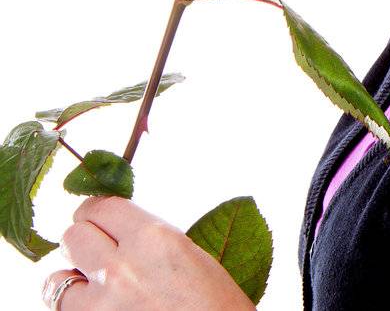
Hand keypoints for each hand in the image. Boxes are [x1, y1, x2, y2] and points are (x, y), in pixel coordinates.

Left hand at [39, 195, 255, 309]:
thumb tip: (112, 232)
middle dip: (83, 242)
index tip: (99, 220)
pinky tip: (96, 306)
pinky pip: (62, 309)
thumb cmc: (214, 304)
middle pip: (73, 236)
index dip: (96, 213)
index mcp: (155, 238)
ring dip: (72, 280)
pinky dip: (74, 306)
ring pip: (56, 278)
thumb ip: (147, 238)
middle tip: (96, 251)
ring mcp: (101, 303)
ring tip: (94, 287)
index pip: (101, 206)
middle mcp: (123, 266)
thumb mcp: (188, 254)